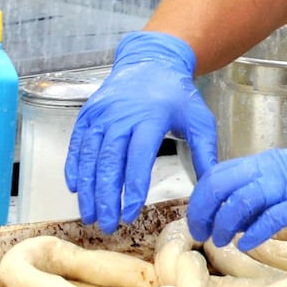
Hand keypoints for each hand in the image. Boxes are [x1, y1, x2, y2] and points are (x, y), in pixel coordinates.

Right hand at [65, 31, 217, 231]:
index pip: (138, 158)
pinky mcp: (87, 114)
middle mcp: (121, 116)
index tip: (131, 213)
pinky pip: (77, 145)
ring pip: (90, 157)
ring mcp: (101, 115)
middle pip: (109, 162)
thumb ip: (205, 152)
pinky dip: (74, 167)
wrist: (152, 61)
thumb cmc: (177, 95)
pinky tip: (76, 188)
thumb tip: (211, 185)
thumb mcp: (199, 119)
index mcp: (151, 117)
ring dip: (88, 189)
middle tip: (108, 224)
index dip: (133, 188)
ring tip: (90, 215)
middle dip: (106, 197)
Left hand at [186, 133, 286, 249]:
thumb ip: (263, 189)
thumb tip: (238, 212)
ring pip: (240, 201)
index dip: (200, 198)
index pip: (217, 173)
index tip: (199, 219)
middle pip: (220, 185)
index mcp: (264, 162)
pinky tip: (248, 245)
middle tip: (203, 233)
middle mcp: (270, 170)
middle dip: (204, 212)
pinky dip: (253, 234)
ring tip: (223, 242)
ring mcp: (286, 185)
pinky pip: (270, 218)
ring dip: (225, 225)